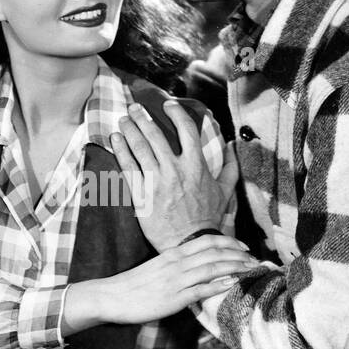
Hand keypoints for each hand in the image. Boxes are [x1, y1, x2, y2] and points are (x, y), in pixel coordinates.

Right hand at [61, 234, 259, 332]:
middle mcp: (177, 263)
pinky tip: (233, 283)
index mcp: (172, 254)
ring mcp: (176, 280)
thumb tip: (194, 268)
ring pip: (212, 267)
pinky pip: (201, 289)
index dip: (229, 242)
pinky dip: (219, 284)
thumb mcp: (156, 269)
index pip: (207, 241)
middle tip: (255, 258)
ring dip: (236, 267)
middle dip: (239, 254)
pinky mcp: (173, 298)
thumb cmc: (132, 285)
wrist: (110, 296)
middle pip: (215, 251)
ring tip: (252, 269)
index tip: (244, 247)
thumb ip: (175, 266)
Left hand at [111, 99, 239, 251]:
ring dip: (130, 129)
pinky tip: (115, 139)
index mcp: (196, 166)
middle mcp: (175, 170)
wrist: (189, 243)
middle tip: (135, 107)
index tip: (168, 104)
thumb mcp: (224, 192)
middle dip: (143, 117)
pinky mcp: (142, 195)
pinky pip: (128, 167)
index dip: (176, 113)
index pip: (186, 130)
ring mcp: (157, 182)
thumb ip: (230, 167)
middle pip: (156, 135)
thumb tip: (234, 146)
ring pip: (140, 148)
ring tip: (123, 119)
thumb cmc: (207, 218)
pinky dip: (121, 150)